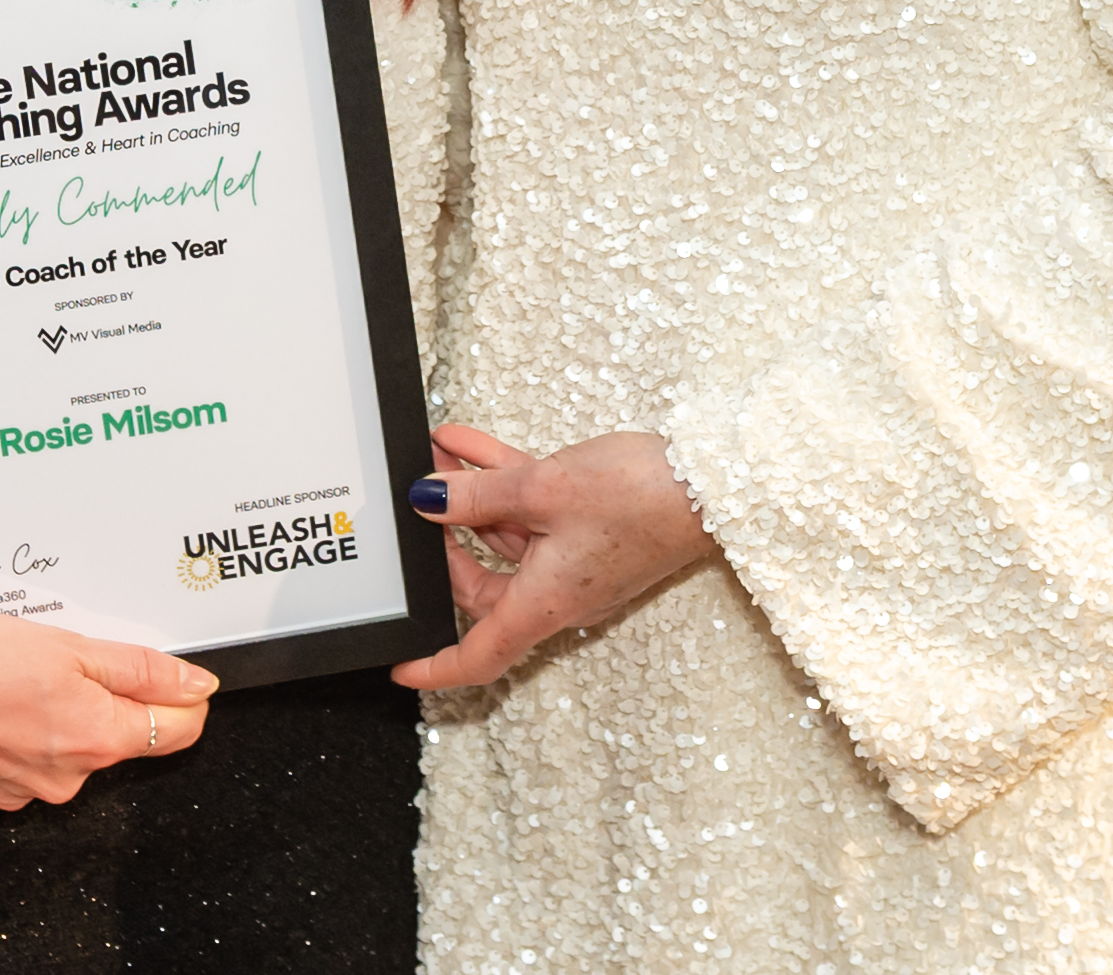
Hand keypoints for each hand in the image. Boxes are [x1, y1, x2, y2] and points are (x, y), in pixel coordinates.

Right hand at [0, 548, 215, 814]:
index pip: (175, 732)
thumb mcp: (71, 645)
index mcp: (96, 740)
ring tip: (8, 682)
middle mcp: (65, 780)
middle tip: (58, 662)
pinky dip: (8, 740)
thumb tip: (197, 685)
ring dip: (49, 722)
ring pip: (60, 755)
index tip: (169, 676)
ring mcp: (21, 795)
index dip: (179, 697)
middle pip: (112, 741)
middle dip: (99, 702)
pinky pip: (15, 769)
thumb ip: (141, 670)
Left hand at [389, 425, 719, 693]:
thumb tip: (429, 499)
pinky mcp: (592, 531)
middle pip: (484, 588)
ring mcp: (576, 561)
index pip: (479, 656)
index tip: (400, 667)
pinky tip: (468, 443)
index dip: (435, 668)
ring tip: (437, 454)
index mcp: (545, 603)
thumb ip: (477, 493)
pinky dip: (500, 482)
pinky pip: (532, 513)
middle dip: (444, 543)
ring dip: (469, 498)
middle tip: (417, 500)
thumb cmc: (643, 499)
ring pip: (506, 538)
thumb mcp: (542, 488)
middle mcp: (560, 592)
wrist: (711, 482)